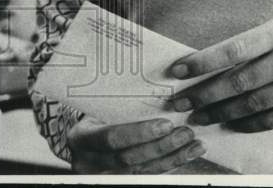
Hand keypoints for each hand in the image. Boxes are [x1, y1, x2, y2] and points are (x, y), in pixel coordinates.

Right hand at [66, 115, 205, 173]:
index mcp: (81, 138)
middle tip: (186, 133)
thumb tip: (155, 93)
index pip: (112, 138)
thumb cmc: (91, 115)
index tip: (166, 124)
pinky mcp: (120, 181)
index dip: (140, 133)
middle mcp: (89, 162)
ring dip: (172, 159)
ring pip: (142, 172)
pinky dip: (169, 165)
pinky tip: (186, 155)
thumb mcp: (95, 108)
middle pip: (130, 159)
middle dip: (162, 147)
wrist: (78, 139)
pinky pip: (147, 176)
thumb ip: (116, 107)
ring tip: (194, 145)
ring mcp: (104, 176)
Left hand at [168, 15, 272, 132]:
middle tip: (180, 102)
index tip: (176, 71)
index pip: (230, 50)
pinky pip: (272, 120)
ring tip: (200, 116)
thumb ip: (258, 43)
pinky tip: (232, 124)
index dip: (201, 62)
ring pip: (250, 104)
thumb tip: (218, 63)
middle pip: (236, 81)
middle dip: (203, 93)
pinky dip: (248, 124)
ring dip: (220, 112)